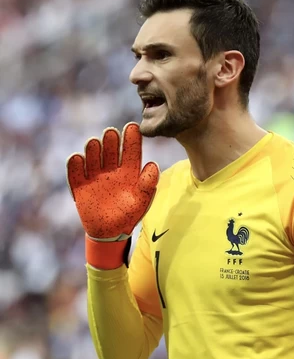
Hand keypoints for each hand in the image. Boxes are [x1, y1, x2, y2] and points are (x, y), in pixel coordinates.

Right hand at [67, 122, 158, 240]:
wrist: (110, 232)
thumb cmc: (129, 214)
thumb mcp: (142, 200)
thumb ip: (148, 183)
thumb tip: (153, 164)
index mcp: (129, 171)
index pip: (131, 151)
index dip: (131, 138)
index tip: (133, 126)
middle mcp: (111, 169)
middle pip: (110, 150)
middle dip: (110, 140)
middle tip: (111, 132)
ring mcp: (95, 176)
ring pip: (92, 156)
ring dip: (93, 149)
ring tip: (95, 144)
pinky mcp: (80, 186)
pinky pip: (75, 172)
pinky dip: (75, 165)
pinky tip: (77, 159)